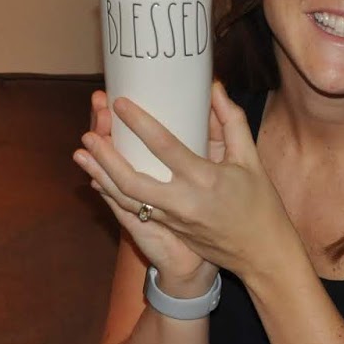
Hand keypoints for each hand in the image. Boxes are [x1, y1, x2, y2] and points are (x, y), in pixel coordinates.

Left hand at [76, 83, 296, 284]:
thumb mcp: (251, 160)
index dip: (140, 123)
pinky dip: (112, 194)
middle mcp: (183, 202)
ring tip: (81, 154)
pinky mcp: (168, 229)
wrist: (261, 254)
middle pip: (132, 180)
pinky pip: (132, 211)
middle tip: (89, 133)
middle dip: (106, 157)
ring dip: (101, 175)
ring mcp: (172, 219)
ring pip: (126, 199)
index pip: (165, 146)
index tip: (120, 104)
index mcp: (205, 179)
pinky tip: (96, 180)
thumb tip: (213, 88)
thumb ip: (232, 122)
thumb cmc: (260, 204)